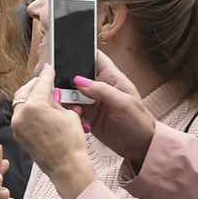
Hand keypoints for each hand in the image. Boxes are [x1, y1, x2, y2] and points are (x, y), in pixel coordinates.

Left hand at [11, 66, 95, 198]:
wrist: (66, 167)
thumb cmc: (71, 143)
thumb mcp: (69, 114)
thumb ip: (58, 101)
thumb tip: (53, 94)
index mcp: (34, 105)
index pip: (41, 83)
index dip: (47, 74)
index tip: (49, 69)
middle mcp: (21, 114)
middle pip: (24, 91)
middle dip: (34, 84)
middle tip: (44, 81)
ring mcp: (17, 126)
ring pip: (20, 104)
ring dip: (30, 97)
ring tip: (44, 97)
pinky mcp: (18, 135)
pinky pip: (21, 117)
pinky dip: (28, 111)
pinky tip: (40, 111)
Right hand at [67, 52, 155, 171]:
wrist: (140, 147)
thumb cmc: (139, 122)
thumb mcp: (124, 103)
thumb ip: (102, 90)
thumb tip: (78, 80)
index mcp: (111, 77)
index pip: (95, 57)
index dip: (81, 51)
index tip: (64, 51)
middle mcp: (99, 87)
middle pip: (76, 74)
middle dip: (66, 78)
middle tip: (57, 85)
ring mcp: (91, 101)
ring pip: (70, 93)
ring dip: (65, 98)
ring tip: (69, 106)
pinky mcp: (86, 115)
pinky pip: (71, 109)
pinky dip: (68, 112)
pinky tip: (73, 117)